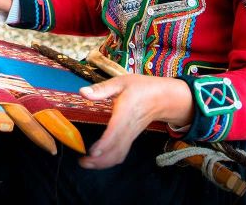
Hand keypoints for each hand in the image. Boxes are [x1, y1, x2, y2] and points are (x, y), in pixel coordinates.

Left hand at [78, 74, 193, 169]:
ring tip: (86, 163)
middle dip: (100, 160)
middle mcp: (129, 127)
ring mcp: (131, 135)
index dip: (105, 143)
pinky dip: (110, 160)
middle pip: (116, 149)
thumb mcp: (121, 82)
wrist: (163, 98)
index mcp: (125, 111)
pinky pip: (122, 153)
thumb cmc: (141, 88)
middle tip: (82, 162)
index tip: (93, 152)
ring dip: (103, 163)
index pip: (116, 131)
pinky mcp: (131, 139)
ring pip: (119, 154)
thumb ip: (102, 89)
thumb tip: (82, 92)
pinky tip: (98, 160)